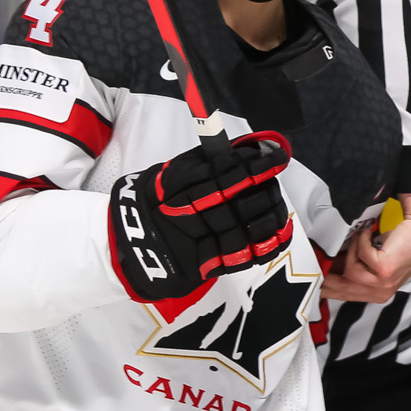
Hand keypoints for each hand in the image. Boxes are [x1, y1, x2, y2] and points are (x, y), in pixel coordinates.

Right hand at [108, 132, 292, 301]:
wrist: (129, 242)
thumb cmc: (160, 199)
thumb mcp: (173, 172)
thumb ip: (209, 161)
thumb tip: (253, 146)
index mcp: (176, 185)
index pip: (225, 172)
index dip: (256, 164)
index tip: (277, 156)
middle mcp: (186, 213)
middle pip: (238, 199)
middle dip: (264, 187)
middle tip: (274, 178)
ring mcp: (197, 241)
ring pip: (245, 227)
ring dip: (271, 213)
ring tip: (277, 203)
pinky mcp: (206, 264)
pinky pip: (244, 255)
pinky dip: (269, 242)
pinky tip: (281, 228)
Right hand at [322, 192, 410, 303]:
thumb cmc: (396, 243)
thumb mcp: (369, 261)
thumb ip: (350, 268)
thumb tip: (322, 267)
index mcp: (375, 294)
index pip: (342, 295)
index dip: (323, 286)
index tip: (309, 276)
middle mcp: (380, 293)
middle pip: (341, 288)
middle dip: (326, 272)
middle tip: (314, 255)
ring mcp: (383, 284)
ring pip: (349, 271)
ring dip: (351, 251)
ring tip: (358, 237)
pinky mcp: (385, 270)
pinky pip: (359, 256)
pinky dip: (361, 241)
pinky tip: (368, 233)